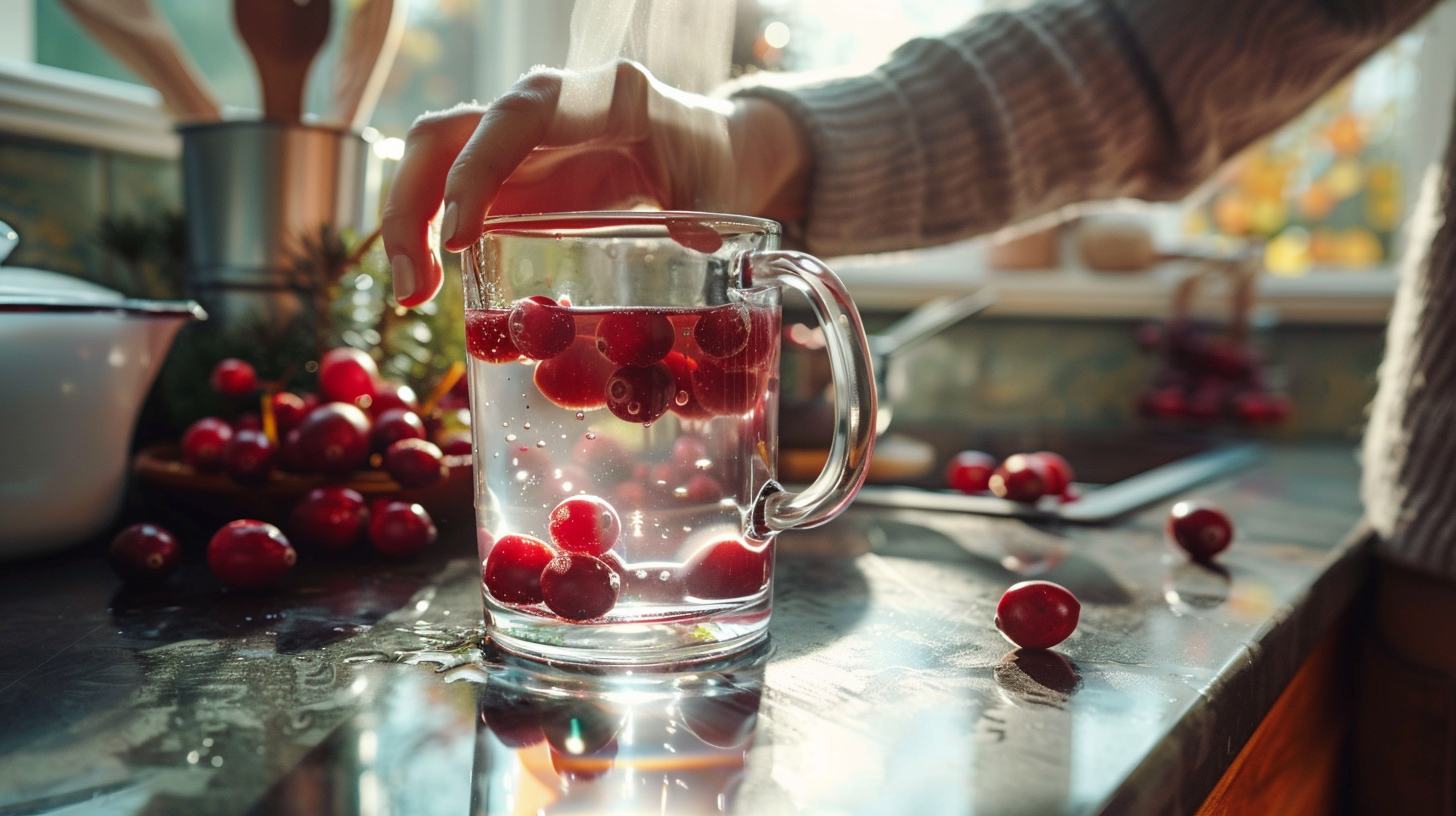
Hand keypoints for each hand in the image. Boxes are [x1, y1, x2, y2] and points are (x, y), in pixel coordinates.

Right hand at [381, 60, 807, 306]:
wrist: (706, 144)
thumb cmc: (710, 160)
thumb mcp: (718, 187)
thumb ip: (708, 212)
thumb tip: (697, 242)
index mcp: (602, 96)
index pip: (519, 114)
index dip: (479, 169)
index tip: (460, 239)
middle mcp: (545, 103)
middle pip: (450, 131)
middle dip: (414, 205)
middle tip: (415, 288)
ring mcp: (519, 136)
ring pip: (435, 156)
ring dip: (407, 221)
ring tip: (413, 295)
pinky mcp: (509, 169)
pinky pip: (450, 187)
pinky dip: (429, 231)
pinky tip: (430, 284)